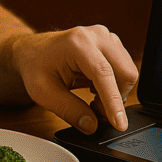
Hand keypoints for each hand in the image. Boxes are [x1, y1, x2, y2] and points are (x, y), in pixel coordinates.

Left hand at [12, 25, 138, 134]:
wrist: (34, 51)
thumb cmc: (36, 66)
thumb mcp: (44, 93)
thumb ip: (70, 111)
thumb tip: (92, 125)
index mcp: (78, 43)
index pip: (104, 74)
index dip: (114, 101)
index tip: (119, 124)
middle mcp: (96, 36)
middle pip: (125, 73)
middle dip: (116, 99)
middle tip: (95, 111)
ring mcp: (106, 38)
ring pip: (128, 73)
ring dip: (115, 94)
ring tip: (92, 99)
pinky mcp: (112, 44)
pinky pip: (124, 70)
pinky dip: (114, 87)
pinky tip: (95, 90)